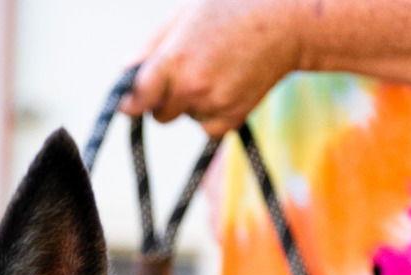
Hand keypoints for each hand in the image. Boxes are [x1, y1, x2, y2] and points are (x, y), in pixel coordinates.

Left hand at [122, 0, 305, 135]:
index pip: (136, 99)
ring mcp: (212, 106)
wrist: (286, 20)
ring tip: (218, 67)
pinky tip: (230, 83)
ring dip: (193, 101)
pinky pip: (207, 126)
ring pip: (185, 117)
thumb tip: (124, 73)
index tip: (132, 101)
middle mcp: (191, 88)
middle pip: (159, 113)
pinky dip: (213, 112)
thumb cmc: (232, 7)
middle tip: (190, 69)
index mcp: (174, 60)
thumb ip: (152, 46)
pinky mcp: (230, 121)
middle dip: (166, 98)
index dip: (132, 101)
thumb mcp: (186, 15)